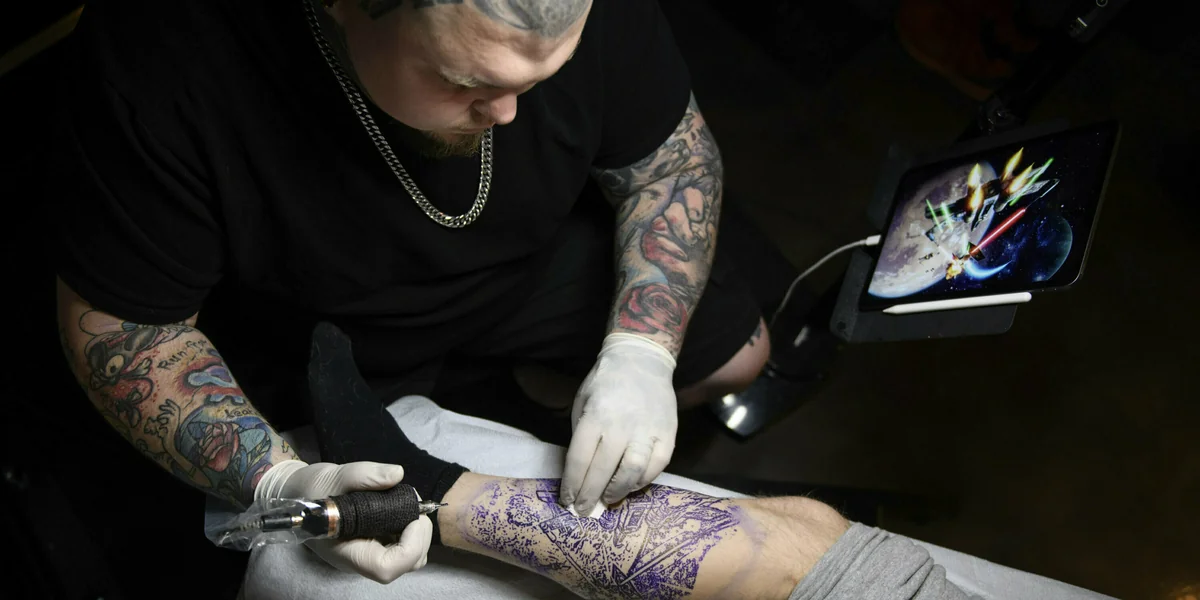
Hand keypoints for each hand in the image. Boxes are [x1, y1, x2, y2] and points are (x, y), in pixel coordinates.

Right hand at [254, 460, 432, 583]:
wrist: (300, 494)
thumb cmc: (311, 490)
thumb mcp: (334, 476)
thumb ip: (364, 475)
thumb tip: (397, 474)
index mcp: (349, 552)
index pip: (387, 567)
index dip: (410, 545)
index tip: (412, 516)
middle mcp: (362, 559)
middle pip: (407, 564)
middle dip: (420, 535)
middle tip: (413, 503)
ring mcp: (371, 553)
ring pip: (411, 556)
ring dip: (419, 531)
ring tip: (408, 503)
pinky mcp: (378, 543)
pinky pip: (405, 545)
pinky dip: (413, 527)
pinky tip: (402, 507)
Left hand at [561, 333, 677, 514]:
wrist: (641, 359)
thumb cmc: (604, 383)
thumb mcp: (581, 403)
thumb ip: (581, 436)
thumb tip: (579, 473)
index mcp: (595, 416)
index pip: (579, 460)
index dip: (572, 485)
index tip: (567, 500)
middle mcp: (621, 425)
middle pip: (602, 471)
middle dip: (589, 496)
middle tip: (583, 511)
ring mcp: (647, 430)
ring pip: (632, 473)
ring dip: (617, 491)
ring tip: (607, 500)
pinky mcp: (668, 433)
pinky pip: (657, 466)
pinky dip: (643, 480)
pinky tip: (631, 485)